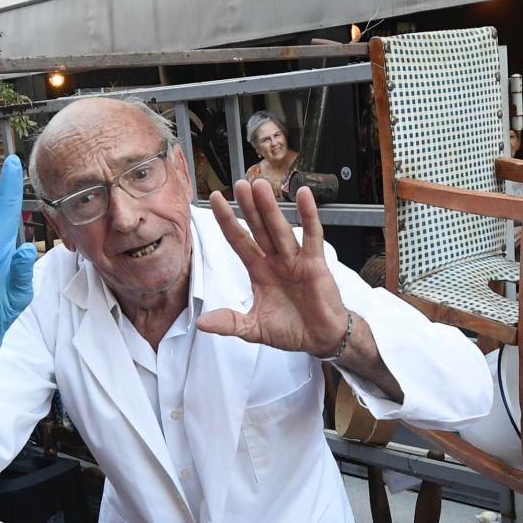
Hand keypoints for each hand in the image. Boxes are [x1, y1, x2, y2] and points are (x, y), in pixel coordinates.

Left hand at [197, 178, 348, 355]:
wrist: (320, 338)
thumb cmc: (290, 329)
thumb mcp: (253, 328)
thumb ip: (229, 322)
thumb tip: (202, 323)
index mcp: (258, 270)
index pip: (238, 240)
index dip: (226, 220)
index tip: (213, 199)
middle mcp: (275, 260)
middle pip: (258, 228)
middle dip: (248, 207)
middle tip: (239, 184)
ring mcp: (295, 259)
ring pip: (280, 229)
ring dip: (270, 208)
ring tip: (261, 186)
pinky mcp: (315, 263)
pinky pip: (312, 236)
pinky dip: (308, 216)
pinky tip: (303, 196)